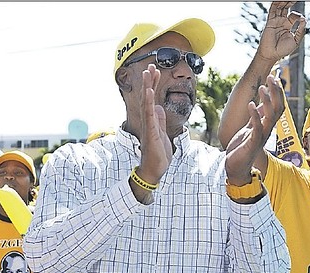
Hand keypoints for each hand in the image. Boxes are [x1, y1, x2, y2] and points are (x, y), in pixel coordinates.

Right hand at [137, 64, 172, 184]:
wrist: (154, 169)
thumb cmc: (157, 153)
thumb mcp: (162, 133)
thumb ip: (160, 120)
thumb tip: (159, 107)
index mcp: (152, 120)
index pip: (152, 98)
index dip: (153, 84)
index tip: (155, 70)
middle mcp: (148, 120)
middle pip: (148, 97)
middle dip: (150, 81)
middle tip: (151, 65)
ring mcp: (148, 126)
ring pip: (147, 103)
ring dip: (147, 87)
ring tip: (148, 73)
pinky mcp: (151, 133)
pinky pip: (149, 115)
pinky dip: (148, 103)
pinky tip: (149, 92)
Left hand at [225, 75, 284, 183]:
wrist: (236, 168)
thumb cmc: (242, 149)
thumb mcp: (250, 129)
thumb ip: (257, 117)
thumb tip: (262, 104)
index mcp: (266, 126)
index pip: (278, 106)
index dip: (277, 92)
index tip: (273, 77)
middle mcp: (266, 130)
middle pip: (278, 109)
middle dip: (276, 92)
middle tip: (271, 77)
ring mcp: (260, 137)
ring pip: (270, 117)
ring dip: (267, 101)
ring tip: (262, 88)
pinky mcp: (252, 143)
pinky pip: (256, 127)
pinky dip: (255, 115)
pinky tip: (251, 104)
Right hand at [257, 1, 306, 61]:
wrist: (272, 55)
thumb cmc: (283, 50)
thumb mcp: (296, 41)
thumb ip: (301, 30)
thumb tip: (304, 19)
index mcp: (288, 26)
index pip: (294, 15)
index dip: (298, 15)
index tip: (301, 20)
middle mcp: (282, 22)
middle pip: (286, 8)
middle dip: (290, 2)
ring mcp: (276, 21)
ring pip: (280, 7)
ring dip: (284, 1)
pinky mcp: (270, 22)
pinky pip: (272, 10)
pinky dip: (275, 4)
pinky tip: (278, 0)